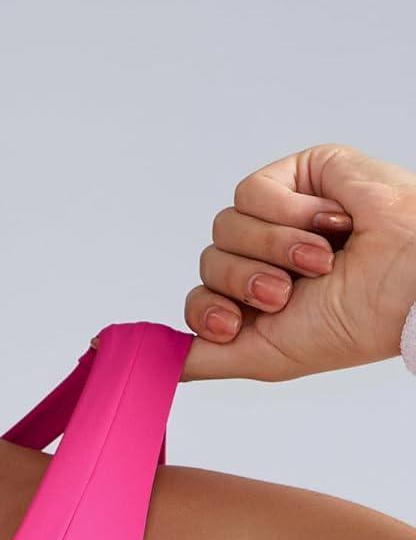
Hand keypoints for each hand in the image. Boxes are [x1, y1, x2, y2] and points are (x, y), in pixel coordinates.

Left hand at [179, 144, 415, 381]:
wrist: (407, 282)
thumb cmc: (352, 323)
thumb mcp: (264, 358)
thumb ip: (202, 359)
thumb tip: (150, 362)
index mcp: (256, 301)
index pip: (199, 298)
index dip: (208, 309)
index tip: (236, 323)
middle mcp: (263, 259)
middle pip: (209, 263)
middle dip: (245, 282)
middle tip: (287, 292)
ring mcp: (279, 216)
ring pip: (224, 228)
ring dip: (272, 249)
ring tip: (318, 260)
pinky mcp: (297, 177)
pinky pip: (252, 192)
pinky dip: (286, 214)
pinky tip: (328, 224)